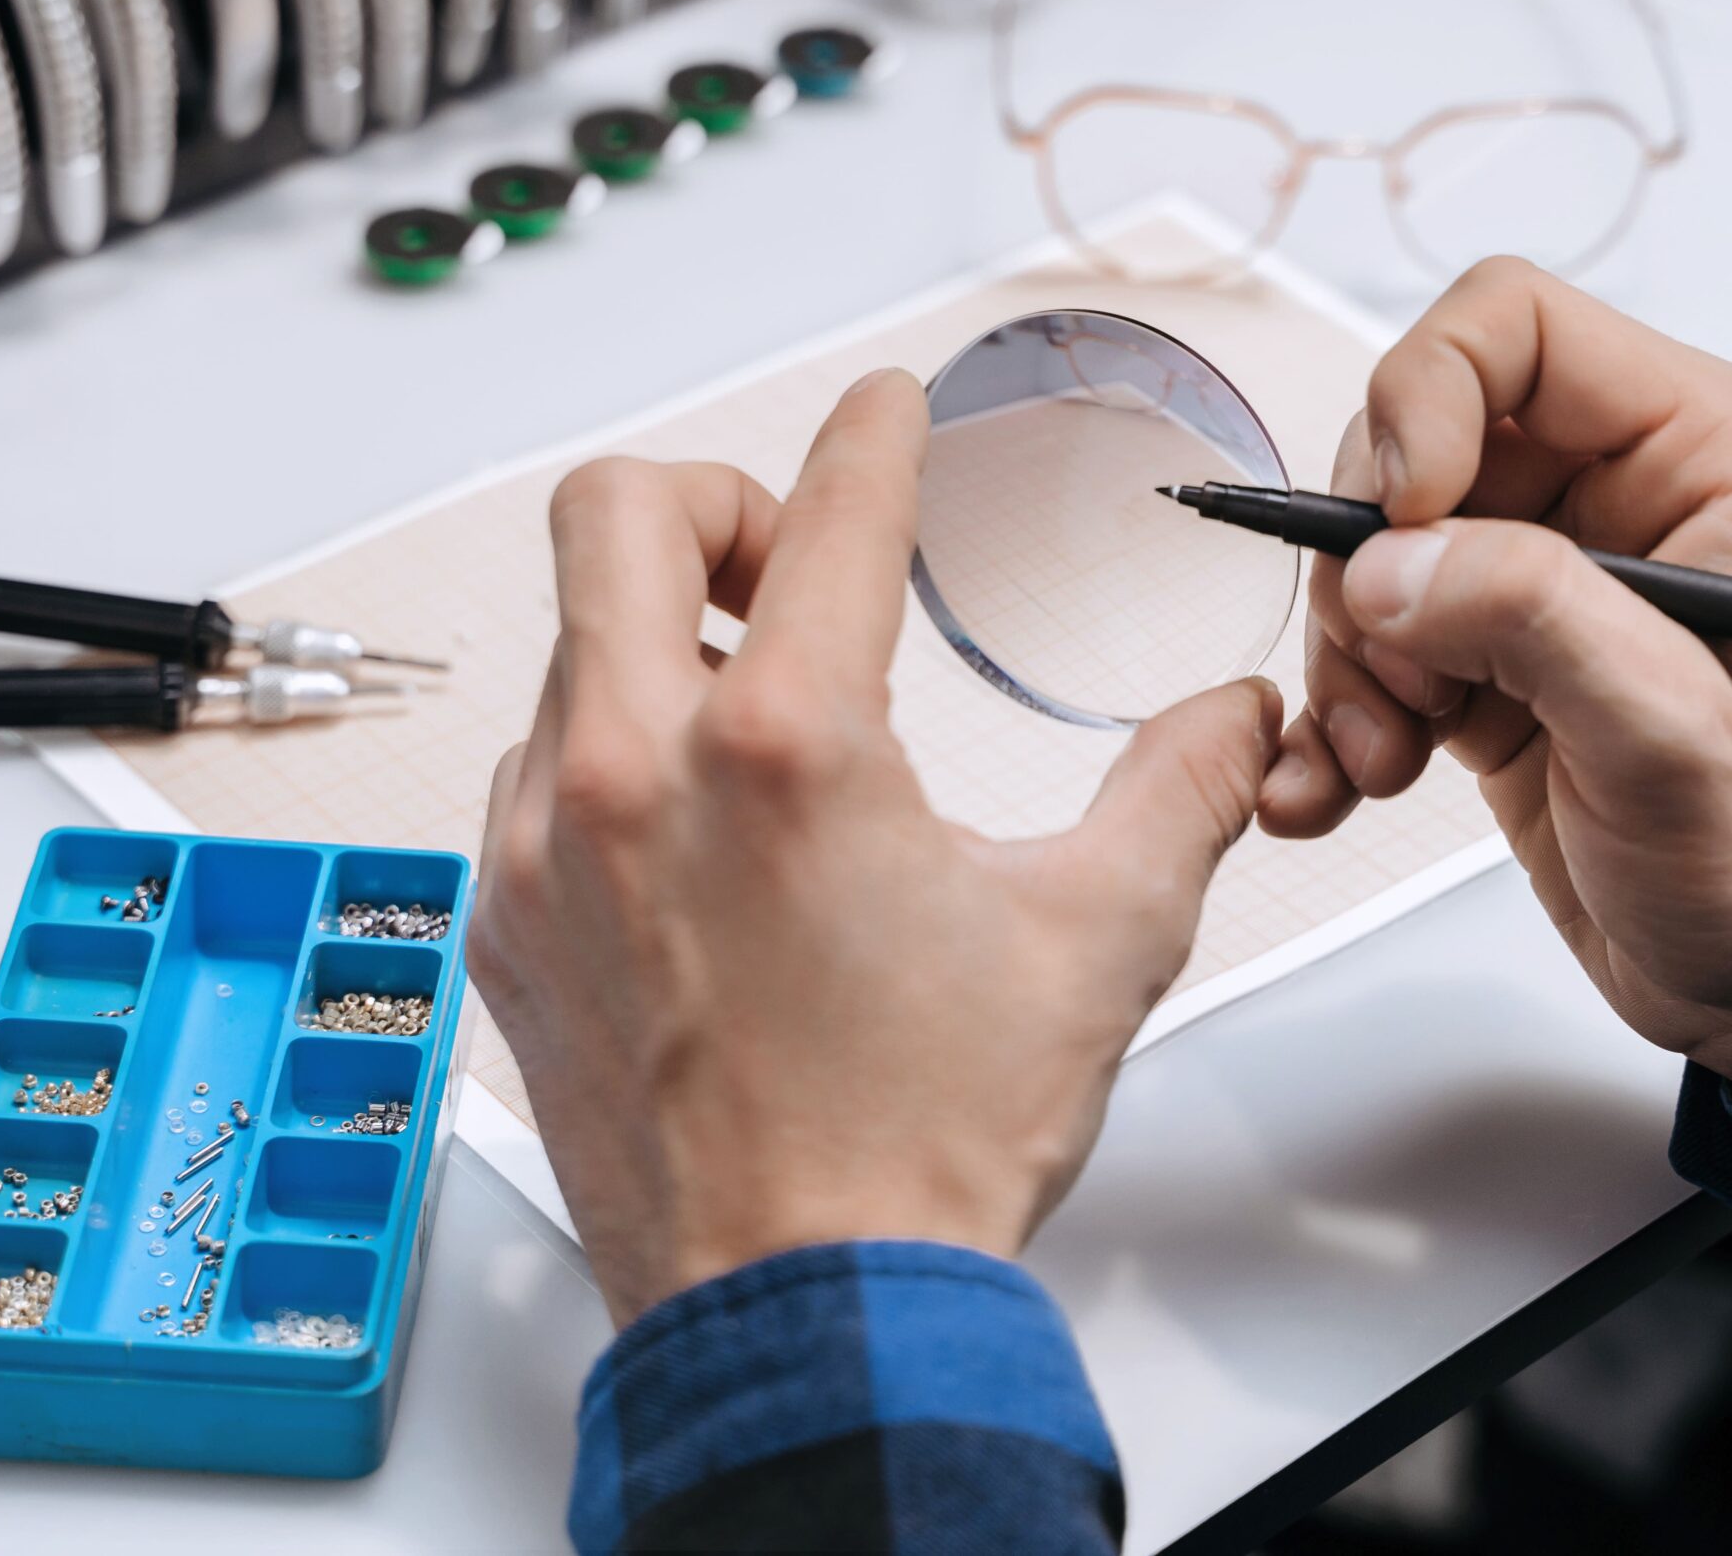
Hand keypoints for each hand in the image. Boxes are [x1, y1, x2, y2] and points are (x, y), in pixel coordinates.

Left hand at [468, 369, 1281, 1325]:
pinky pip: (530, 773)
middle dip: (717, 500)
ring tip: (758, 731)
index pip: (833, 511)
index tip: (886, 416)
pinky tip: (690, 838)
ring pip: (568, 649)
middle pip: (617, 511)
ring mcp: (542, 849)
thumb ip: (1175, 793)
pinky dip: (605, 760)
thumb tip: (1227, 719)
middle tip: (790, 568)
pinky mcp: (504, 925)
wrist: (803, 1316)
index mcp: (787, 749)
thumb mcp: (1097, 943)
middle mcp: (631, 773)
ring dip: (660, 647)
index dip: (875, 433)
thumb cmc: (923, 1149)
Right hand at [1258, 259, 1731, 1097]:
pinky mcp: (1489, 651)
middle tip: (1402, 680)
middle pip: (1411, 435)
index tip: (1400, 526)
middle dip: (1370, 561)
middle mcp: (1619, 488)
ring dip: (1350, 655)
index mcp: (1704, 452)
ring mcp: (1547, 571)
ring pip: (1372, 545)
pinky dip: (1335, 710)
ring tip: (1388, 757)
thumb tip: (1387, 561)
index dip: (1420, 401)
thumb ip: (1537, 622)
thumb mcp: (1677, 742)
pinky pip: (1367, 636)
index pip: (1509, 326)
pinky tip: (1345, 784)